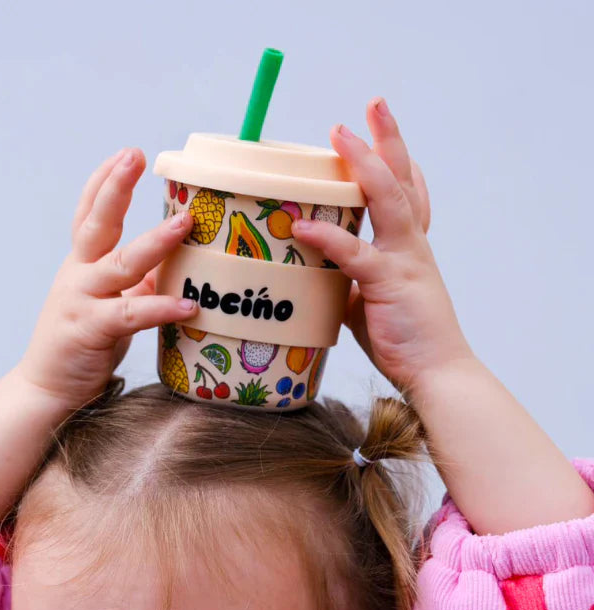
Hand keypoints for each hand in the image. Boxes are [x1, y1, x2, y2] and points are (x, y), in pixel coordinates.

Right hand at [16, 147, 197, 407]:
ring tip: (183, 225)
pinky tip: (188, 306)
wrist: (47, 388)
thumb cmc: (82, 343)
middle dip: (115, 187)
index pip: (88, 214)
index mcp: (80, 265)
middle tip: (134, 155)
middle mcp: (78, 275)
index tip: (125, 154)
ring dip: (154, 242)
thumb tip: (175, 264)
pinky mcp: (92, 330)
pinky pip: (131, 314)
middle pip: (96, 223)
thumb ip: (136, 282)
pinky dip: (161, 308)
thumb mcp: (109, 304)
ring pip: (119, 264)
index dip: (104, 182)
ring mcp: (82, 301)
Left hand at [291, 98, 472, 393]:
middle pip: (403, 179)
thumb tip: (317, 274)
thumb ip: (350, 282)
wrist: (437, 373)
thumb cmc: (406, 342)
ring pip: (387, 197)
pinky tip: (303, 225)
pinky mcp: (390, 283)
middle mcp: (412, 245)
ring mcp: (404, 260)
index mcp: (410, 249)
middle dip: (386, 139)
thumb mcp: (371, 304)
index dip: (395, 161)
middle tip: (371, 105)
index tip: (378, 134)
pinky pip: (355, 252)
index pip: (409, 194)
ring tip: (340, 134)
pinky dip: (327, 236)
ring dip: (363, 162)